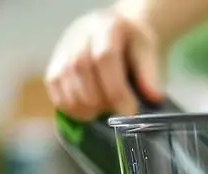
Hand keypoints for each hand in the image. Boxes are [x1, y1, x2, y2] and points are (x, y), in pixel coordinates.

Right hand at [44, 9, 163, 119]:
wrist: (116, 34)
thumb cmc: (134, 46)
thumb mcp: (149, 51)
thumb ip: (151, 73)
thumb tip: (154, 98)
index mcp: (106, 27)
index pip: (104, 57)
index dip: (116, 89)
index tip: (130, 111)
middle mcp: (79, 36)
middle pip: (81, 71)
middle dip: (101, 101)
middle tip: (117, 112)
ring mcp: (62, 53)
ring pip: (66, 85)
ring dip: (87, 109)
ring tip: (104, 111)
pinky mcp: (53, 71)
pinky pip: (57, 97)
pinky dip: (73, 111)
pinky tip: (90, 112)